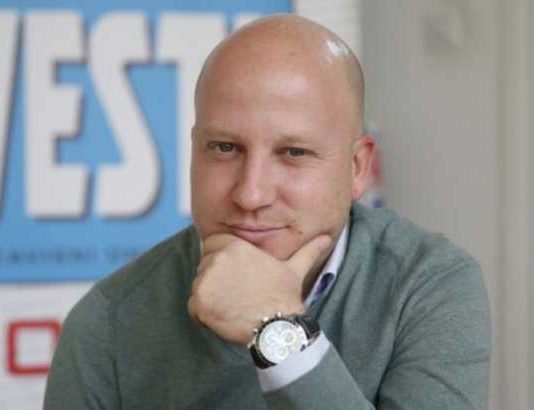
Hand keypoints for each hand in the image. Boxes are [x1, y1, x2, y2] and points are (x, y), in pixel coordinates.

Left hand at [188, 233, 330, 344]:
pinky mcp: (198, 302)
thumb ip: (307, 250)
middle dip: (217, 278)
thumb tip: (327, 239)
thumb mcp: (294, 269)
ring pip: (199, 285)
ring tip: (235, 305)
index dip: (222, 257)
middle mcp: (217, 259)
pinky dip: (205, 315)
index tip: (235, 273)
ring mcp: (205, 281)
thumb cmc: (284, 297)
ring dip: (211, 296)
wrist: (277, 327)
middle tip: (238, 293)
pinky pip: (194, 306)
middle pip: (205, 264)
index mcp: (235, 246)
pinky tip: (226, 317)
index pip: (213, 242)